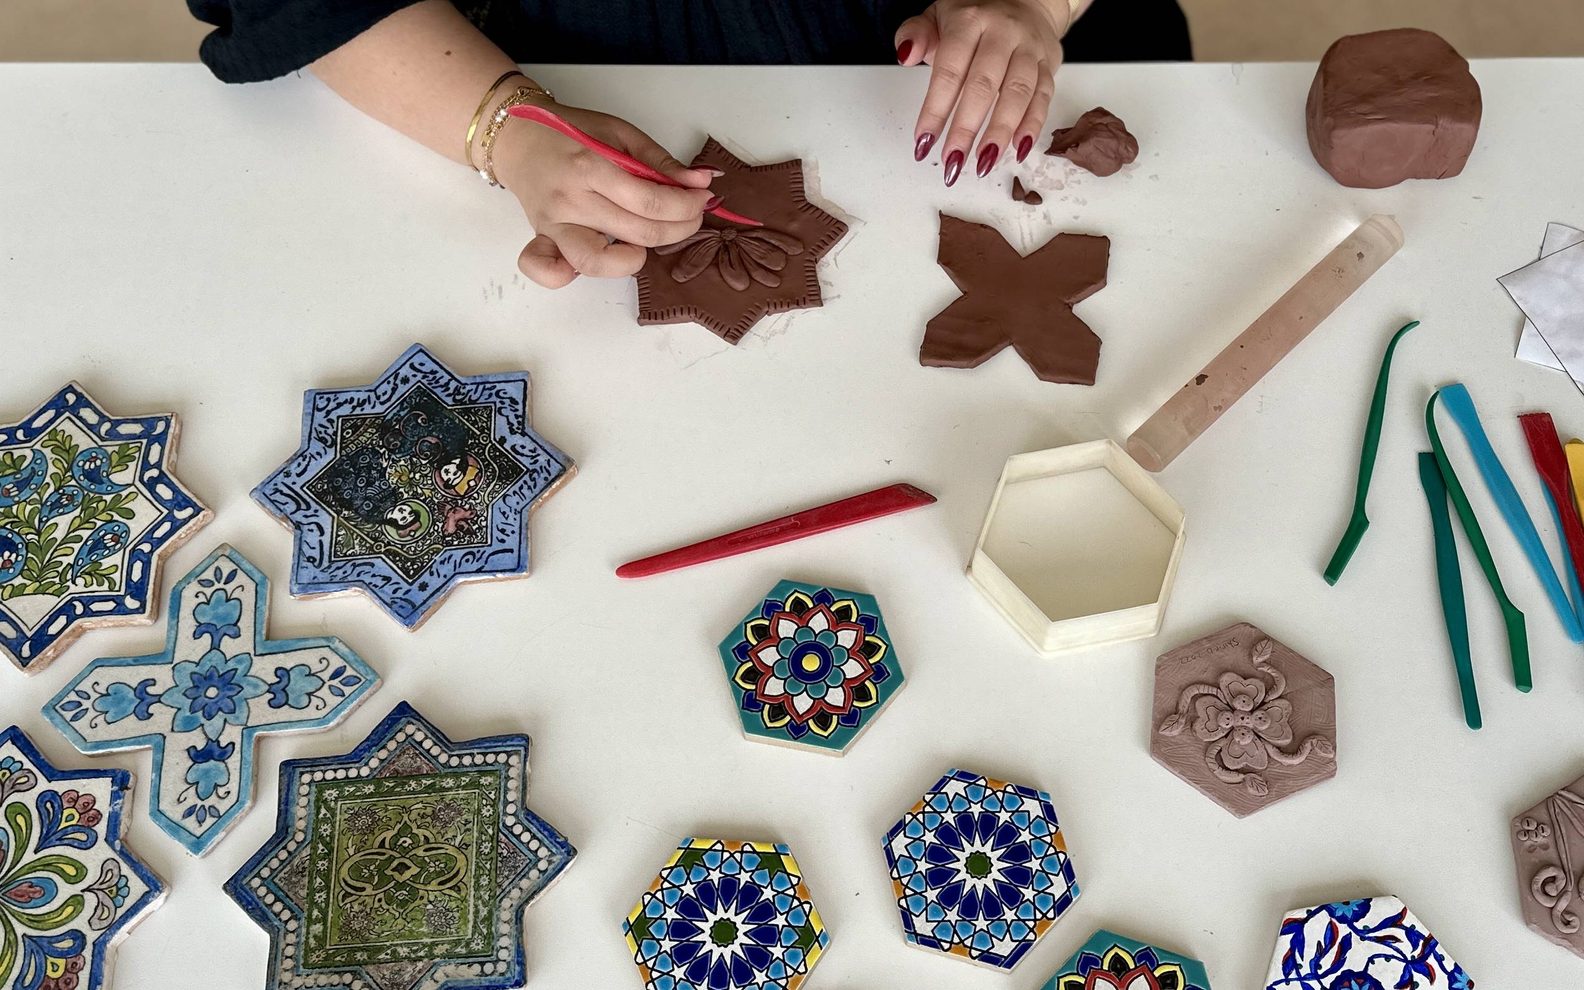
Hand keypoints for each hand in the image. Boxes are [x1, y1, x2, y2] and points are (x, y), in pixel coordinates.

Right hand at [492, 100, 719, 287]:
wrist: (518, 138)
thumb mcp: (619, 133)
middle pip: (637, 232)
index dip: (686, 206)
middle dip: (678, 229)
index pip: (651, 201)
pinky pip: (548, 270)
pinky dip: (567, 275)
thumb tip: (700, 182)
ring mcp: (554, 224)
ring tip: (646, 243)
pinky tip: (597, 260)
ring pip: (598, 262)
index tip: (702, 199)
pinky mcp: (542, 239)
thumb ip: (660, 161)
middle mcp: (570, 200)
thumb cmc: (569, 133)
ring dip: (633, 260)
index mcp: (590, 165)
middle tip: (691, 217)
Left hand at [896, 0, 1069, 184]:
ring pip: (1018, 93)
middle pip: (984, 85)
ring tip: (984, 163)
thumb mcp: (937, 16)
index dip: (936, 110)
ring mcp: (1029, 49)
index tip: (924, 141)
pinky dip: (1032, 126)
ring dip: (1000, 132)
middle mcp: (1003, 33)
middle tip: (953, 161)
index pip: (950, 70)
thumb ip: (917, 34)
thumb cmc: (975, 17)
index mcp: (970, 20)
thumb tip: (905, 54)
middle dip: (967, 128)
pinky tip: (1017, 149)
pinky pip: (1043, 97)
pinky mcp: (1049, 65)